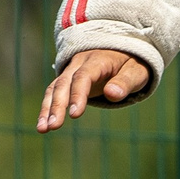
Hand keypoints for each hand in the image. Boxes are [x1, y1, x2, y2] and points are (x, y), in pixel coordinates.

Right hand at [37, 49, 152, 131]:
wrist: (122, 49)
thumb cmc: (132, 63)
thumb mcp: (136, 71)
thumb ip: (125, 82)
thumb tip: (112, 94)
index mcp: (97, 60)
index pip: (83, 76)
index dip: (78, 94)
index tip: (75, 115)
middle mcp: (79, 63)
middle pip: (64, 83)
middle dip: (57, 105)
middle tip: (53, 126)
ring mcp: (71, 70)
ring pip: (55, 88)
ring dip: (47, 108)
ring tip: (43, 129)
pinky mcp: (68, 79)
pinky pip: (54, 92)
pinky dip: (47, 107)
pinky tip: (43, 125)